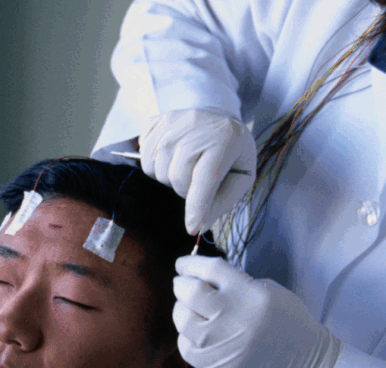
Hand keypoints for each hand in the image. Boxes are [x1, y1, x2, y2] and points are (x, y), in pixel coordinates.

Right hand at [140, 109, 256, 234]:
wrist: (219, 121)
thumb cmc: (231, 153)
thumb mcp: (241, 176)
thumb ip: (222, 202)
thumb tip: (198, 226)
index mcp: (225, 138)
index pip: (205, 179)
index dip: (197, 207)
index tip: (191, 228)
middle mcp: (196, 125)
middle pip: (177, 178)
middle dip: (185, 189)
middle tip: (197, 179)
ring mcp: (172, 121)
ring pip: (157, 170)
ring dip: (170, 177)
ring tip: (185, 166)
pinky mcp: (155, 121)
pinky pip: (144, 157)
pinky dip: (156, 164)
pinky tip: (172, 156)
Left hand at [173, 255, 341, 367]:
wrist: (304, 366)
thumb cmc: (289, 323)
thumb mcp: (270, 291)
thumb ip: (236, 283)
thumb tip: (204, 279)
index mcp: (248, 294)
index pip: (209, 269)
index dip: (190, 263)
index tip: (182, 264)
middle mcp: (230, 318)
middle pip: (188, 293)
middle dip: (181, 284)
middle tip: (183, 284)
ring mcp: (219, 345)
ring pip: (182, 320)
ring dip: (181, 309)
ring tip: (190, 308)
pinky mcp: (213, 367)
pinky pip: (185, 346)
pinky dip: (186, 335)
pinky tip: (197, 332)